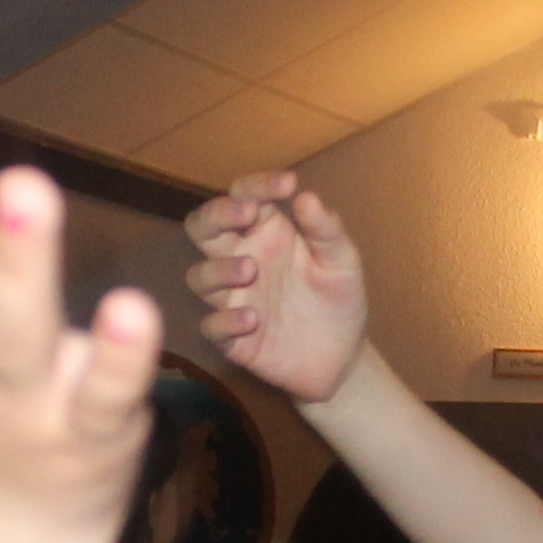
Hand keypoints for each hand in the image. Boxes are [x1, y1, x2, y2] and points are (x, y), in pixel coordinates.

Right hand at [183, 170, 371, 404]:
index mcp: (266, 232)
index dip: (259, 185)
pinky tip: (252, 319)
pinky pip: (211, 327)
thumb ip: (326, 229)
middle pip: (202, 228)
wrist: (343, 358)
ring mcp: (233, 299)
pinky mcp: (233, 339)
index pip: (245, 196)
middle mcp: (242, 258)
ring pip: (199, 277)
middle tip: (245, 213)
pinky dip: (224, 321)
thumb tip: (306, 196)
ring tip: (250, 269)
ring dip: (218, 269)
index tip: (288, 184)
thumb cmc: (339, 299)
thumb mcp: (342, 261)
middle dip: (215, 214)